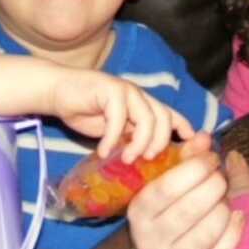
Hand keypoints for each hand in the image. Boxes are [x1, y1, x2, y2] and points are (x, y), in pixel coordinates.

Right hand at [48, 68, 193, 162]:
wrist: (59, 91)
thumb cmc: (86, 111)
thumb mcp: (114, 129)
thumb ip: (131, 137)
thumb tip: (145, 159)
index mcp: (144, 104)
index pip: (171, 115)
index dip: (184, 129)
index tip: (190, 145)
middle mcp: (139, 95)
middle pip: (163, 118)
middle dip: (160, 142)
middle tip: (147, 159)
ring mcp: (126, 90)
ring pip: (147, 117)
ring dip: (139, 142)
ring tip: (127, 158)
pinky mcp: (109, 89)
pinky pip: (118, 117)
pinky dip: (112, 138)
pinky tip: (104, 151)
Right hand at [127, 133, 244, 248]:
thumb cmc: (165, 212)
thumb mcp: (166, 184)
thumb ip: (186, 158)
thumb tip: (205, 136)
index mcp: (139, 209)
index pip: (168, 185)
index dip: (196, 167)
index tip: (212, 158)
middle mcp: (150, 238)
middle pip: (191, 207)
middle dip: (215, 186)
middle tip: (220, 179)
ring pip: (209, 230)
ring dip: (224, 208)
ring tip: (223, 200)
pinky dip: (235, 231)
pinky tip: (237, 217)